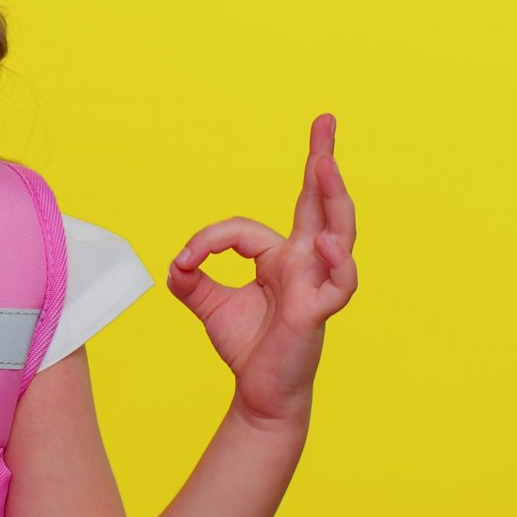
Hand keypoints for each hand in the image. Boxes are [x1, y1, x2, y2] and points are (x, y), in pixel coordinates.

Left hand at [166, 113, 358, 429]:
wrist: (260, 394)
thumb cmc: (247, 347)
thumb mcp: (209, 305)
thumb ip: (191, 278)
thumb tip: (177, 262)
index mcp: (281, 258)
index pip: (245, 229)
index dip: (209, 241)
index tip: (186, 261)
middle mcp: (305, 262)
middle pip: (319, 204)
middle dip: (322, 161)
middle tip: (325, 122)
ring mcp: (317, 283)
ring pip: (337, 232)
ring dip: (332, 197)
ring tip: (326, 164)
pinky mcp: (319, 311)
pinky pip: (339, 283)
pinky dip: (337, 263)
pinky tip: (325, 242)